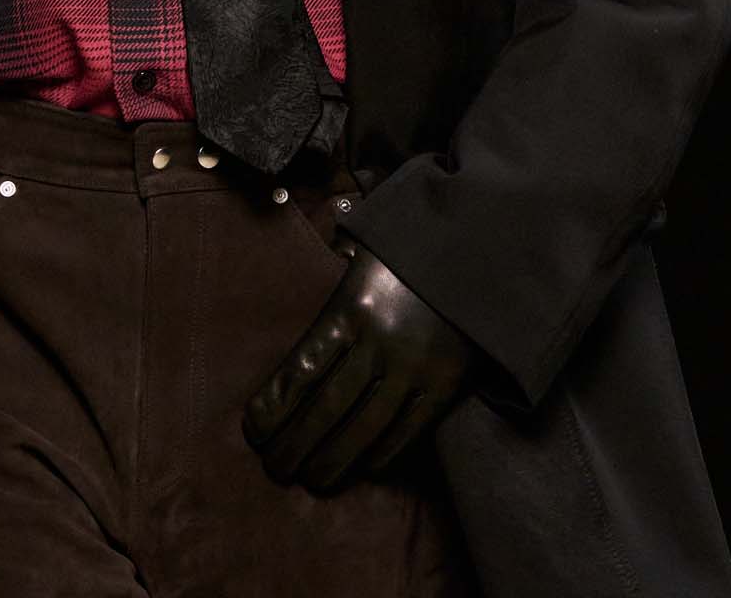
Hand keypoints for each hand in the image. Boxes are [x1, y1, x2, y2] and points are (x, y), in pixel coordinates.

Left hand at [242, 237, 478, 491]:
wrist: (477, 251)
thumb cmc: (409, 251)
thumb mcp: (361, 256)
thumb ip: (330, 294)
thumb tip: (305, 330)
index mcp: (350, 306)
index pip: (300, 371)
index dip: (273, 408)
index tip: (254, 430)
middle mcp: (378, 341)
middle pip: (326, 409)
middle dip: (294, 445)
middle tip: (274, 468)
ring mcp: (413, 367)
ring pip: (363, 429)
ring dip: (331, 461)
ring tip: (310, 479)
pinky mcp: (444, 386)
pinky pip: (407, 432)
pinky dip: (380, 455)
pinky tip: (360, 467)